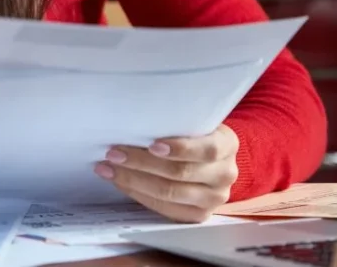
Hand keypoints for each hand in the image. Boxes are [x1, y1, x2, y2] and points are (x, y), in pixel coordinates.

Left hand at [95, 124, 239, 222]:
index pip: (207, 149)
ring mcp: (214, 198)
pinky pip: (165, 208)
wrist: (210, 161)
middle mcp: (225, 173)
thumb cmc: (192, 135)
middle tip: (114, 153)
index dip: (180, 148)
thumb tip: (131, 122)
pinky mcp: (199, 215)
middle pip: (180, 173)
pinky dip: (138, 194)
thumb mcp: (192, 123)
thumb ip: (173, 123)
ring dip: (133, 180)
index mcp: (227, 144)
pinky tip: (121, 183)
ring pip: (169, 193)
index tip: (152, 145)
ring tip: (108, 169)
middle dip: (141, 162)